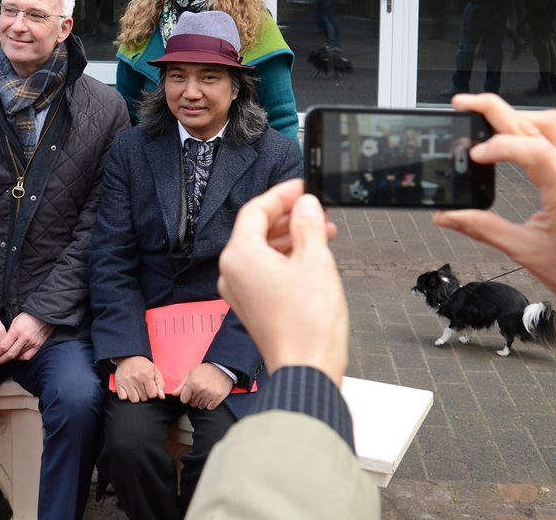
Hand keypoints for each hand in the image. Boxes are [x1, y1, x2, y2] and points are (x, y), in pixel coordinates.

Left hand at [0, 313, 53, 363]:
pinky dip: (21, 358)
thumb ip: (9, 333)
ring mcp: (32, 343)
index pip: (3, 346)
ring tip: (4, 359)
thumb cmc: (28, 315)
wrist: (44, 314)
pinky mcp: (38, 345)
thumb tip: (3, 344)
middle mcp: (24, 338)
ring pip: (18, 356)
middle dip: (0, 360)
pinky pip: (27, 356)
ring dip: (9, 359)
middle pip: (10, 354)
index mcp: (16, 330)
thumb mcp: (15, 321)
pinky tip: (17, 356)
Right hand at [114, 356, 165, 402]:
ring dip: (136, 397)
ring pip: (134, 400)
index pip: (152, 395)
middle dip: (145, 395)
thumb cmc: (143, 365)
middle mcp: (136, 379)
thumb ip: (161, 385)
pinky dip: (126, 396)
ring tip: (136, 389)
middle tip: (143, 387)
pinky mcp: (119, 384)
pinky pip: (123, 398)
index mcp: (147, 375)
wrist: (129, 357)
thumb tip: (162, 397)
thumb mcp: (156, 371)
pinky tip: (129, 390)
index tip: (150, 388)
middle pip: (144, 398)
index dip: (153, 393)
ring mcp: (126, 382)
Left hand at [174, 363, 233, 409]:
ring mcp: (210, 393)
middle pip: (192, 403)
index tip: (190, 394)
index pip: (183, 399)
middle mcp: (200, 389)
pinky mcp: (218, 397)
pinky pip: (210, 407)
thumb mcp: (191, 374)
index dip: (186, 397)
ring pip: (201, 406)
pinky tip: (211, 396)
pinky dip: (210, 404)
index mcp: (192, 383)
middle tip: (200, 391)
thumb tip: (174, 394)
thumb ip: (182, 385)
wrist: (222, 367)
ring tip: (206, 393)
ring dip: (202, 402)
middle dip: (194, 399)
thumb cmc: (206, 370)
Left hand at [218, 179, 348, 385]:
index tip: (302, 187)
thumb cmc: (308, 324)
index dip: (281, 194)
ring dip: (291, 237)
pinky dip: (286, 258)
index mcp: (240, 256)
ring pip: (262, 250)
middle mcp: (232, 272)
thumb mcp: (315, 260)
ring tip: (323, 232)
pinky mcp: (251, 305)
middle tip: (316, 210)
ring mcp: (240, 291)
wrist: (307, 368)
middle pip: (257, 230)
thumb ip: (308, 224)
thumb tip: (305, 204)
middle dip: (289, 217)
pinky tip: (312, 256)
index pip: (255, 210)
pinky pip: (264, 270)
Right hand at [432, 94, 555, 324]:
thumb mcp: (524, 252)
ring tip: (490, 117)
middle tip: (464, 105)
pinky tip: (528, 128)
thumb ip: (482, 228)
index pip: (532, 150)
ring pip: (554, 123)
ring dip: (520, 114)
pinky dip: (546, 123)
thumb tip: (448, 216)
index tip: (473, 155)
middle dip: (496, 110)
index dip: (499, 145)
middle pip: (537, 125)